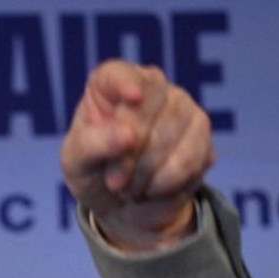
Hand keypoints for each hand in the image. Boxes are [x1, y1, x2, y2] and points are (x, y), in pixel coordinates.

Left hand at [60, 60, 214, 249]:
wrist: (121, 201)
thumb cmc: (92, 172)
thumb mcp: (77, 163)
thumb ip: (94, 145)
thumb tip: (128, 135)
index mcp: (108, 85)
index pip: (117, 74)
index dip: (126, 83)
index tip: (133, 98)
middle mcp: (150, 86)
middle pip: (151, 108)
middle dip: (131, 154)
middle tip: (115, 183)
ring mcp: (181, 105)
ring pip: (175, 135)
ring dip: (148, 173)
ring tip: (130, 188)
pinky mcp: (201, 132)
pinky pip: (193, 158)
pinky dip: (169, 183)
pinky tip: (154, 188)